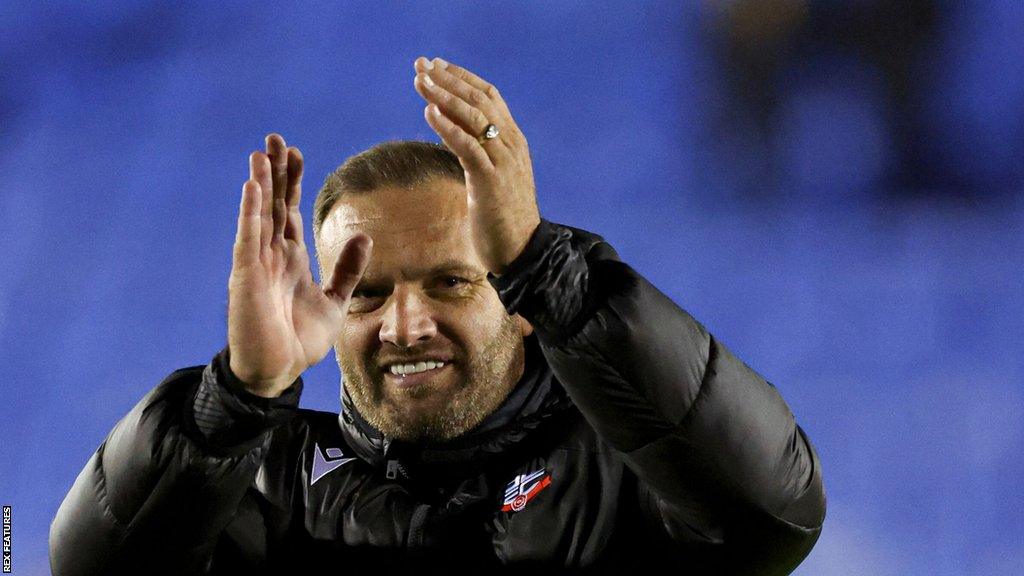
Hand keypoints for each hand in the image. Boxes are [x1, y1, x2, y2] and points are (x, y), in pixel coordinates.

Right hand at [227, 134, 372, 396]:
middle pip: (272, 204)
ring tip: (261, 153)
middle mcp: (270, 255)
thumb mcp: (336, 300)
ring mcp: (256, 265)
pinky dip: (250, 212)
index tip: (296, 153)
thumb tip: (364, 236)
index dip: (291, 181)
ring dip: (260, 184)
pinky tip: (252, 187)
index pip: (289, 210)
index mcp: (290, 258)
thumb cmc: (300, 339)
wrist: (278, 372)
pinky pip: (248, 239)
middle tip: (275, 138)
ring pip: (258, 215)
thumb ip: (348, 270)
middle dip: (274, 172)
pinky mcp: (246, 278)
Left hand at [413, 57, 540, 274]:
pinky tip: (429, 113)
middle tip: (421, 65)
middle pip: (479, 100)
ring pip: (473, 118)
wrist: (521, 250)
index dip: (462, 78)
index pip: (489, 96)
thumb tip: (454, 134)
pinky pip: (468, 147)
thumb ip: (480, 152)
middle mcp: (511, 145)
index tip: (436, 65)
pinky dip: (448, 128)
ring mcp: (503, 162)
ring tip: (420, 82)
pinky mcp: (491, 181)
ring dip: (443, 96)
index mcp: (513, 141)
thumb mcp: (492, 176)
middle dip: (448, 80)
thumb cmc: (502, 217)